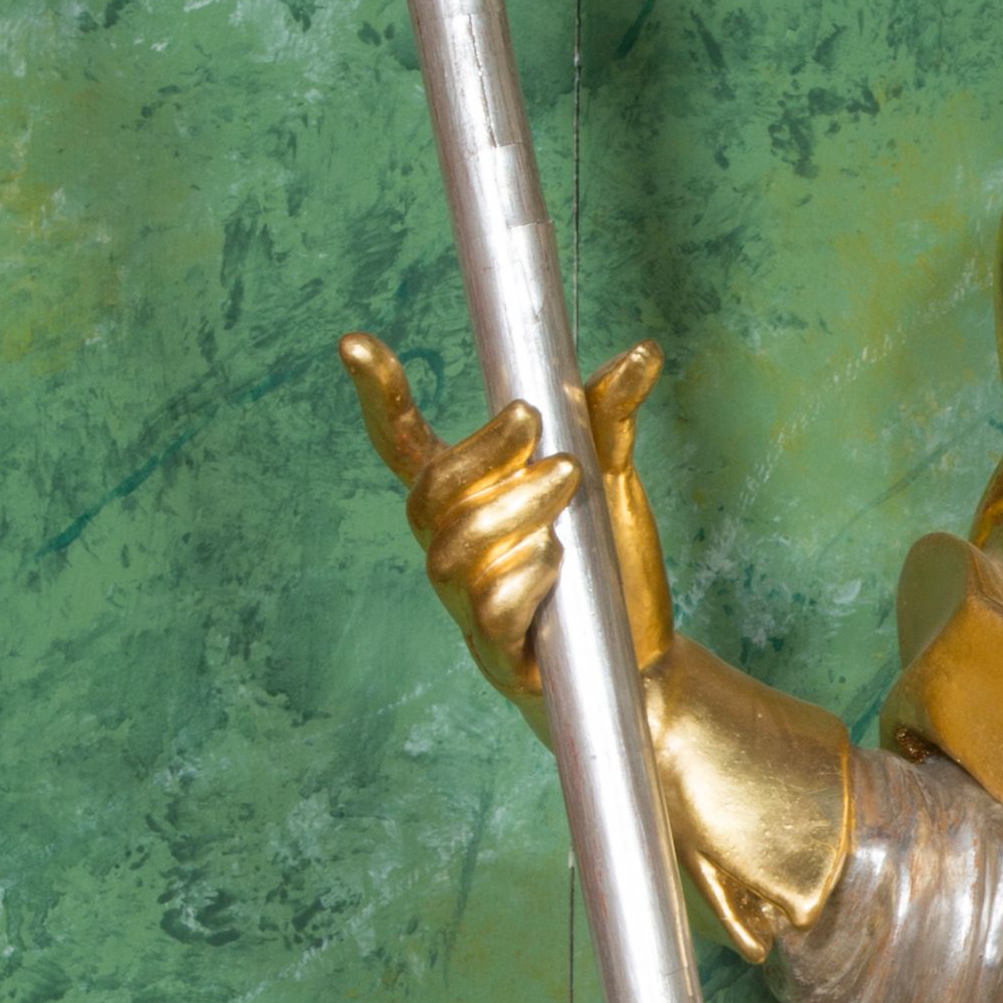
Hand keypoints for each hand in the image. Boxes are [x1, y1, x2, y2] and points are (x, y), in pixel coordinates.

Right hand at [341, 329, 673, 698]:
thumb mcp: (612, 483)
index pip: (407, 445)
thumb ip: (609, 420)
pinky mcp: (501, 658)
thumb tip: (642, 353)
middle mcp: (457, 549)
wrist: (648, 661)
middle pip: (431, 495)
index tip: (354, 342)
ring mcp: (472, 606)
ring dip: (510, 509)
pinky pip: (488, 616)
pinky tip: (557, 558)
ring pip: (455, 553)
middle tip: (538, 428)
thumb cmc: (610, 566)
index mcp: (470, 498)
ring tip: (569, 483)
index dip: (379, 398)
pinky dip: (520, 581)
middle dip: (480, 454)